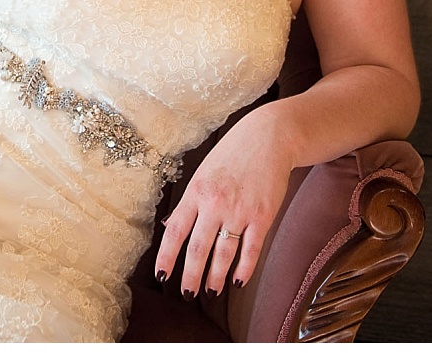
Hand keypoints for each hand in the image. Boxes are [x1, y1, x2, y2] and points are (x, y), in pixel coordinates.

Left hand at [153, 111, 292, 297]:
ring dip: (216, 277)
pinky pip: (251, 249)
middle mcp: (215, 204)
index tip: (161, 276)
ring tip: (211, 292)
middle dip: (191, 276)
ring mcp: (240, 211)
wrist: (269, 137)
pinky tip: (237, 281)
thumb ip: (189, 201)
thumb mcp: (203, 173)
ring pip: (223, 253)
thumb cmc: (233, 154)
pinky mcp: (263, 216)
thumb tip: (171, 227)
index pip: (175, 231)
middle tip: (187, 294)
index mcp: (196, 192)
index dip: (166, 257)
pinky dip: (244, 268)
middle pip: (198, 249)